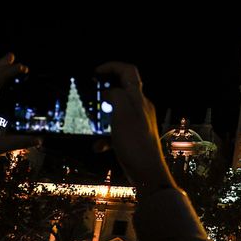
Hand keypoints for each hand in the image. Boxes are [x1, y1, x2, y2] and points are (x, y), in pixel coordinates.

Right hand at [95, 62, 174, 189]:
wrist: (148, 173)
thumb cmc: (135, 143)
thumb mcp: (122, 114)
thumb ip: (116, 96)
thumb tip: (109, 92)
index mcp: (139, 99)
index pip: (128, 72)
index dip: (112, 66)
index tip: (95, 73)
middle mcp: (141, 108)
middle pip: (123, 90)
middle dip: (106, 93)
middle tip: (92, 98)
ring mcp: (139, 123)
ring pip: (117, 112)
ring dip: (104, 117)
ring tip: (94, 125)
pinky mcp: (134, 138)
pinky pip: (117, 132)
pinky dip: (106, 137)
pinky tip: (98, 147)